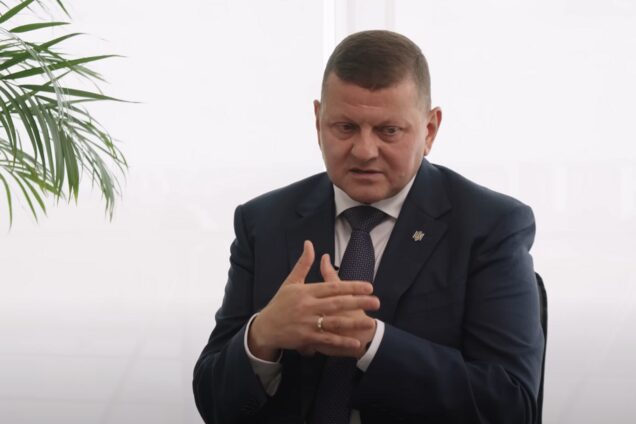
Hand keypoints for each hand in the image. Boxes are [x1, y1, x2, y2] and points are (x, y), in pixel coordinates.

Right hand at [247, 241, 379, 360]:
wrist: (265, 327)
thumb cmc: (280, 303)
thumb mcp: (291, 282)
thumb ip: (303, 264)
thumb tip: (310, 244)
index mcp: (306, 291)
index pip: (333, 287)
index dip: (351, 287)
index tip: (369, 287)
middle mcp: (308, 306)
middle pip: (337, 303)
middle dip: (358, 303)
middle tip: (376, 302)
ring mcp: (307, 323)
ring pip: (334, 322)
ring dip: (353, 323)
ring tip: (370, 322)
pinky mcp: (306, 338)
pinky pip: (326, 340)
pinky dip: (340, 341)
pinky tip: (355, 343)